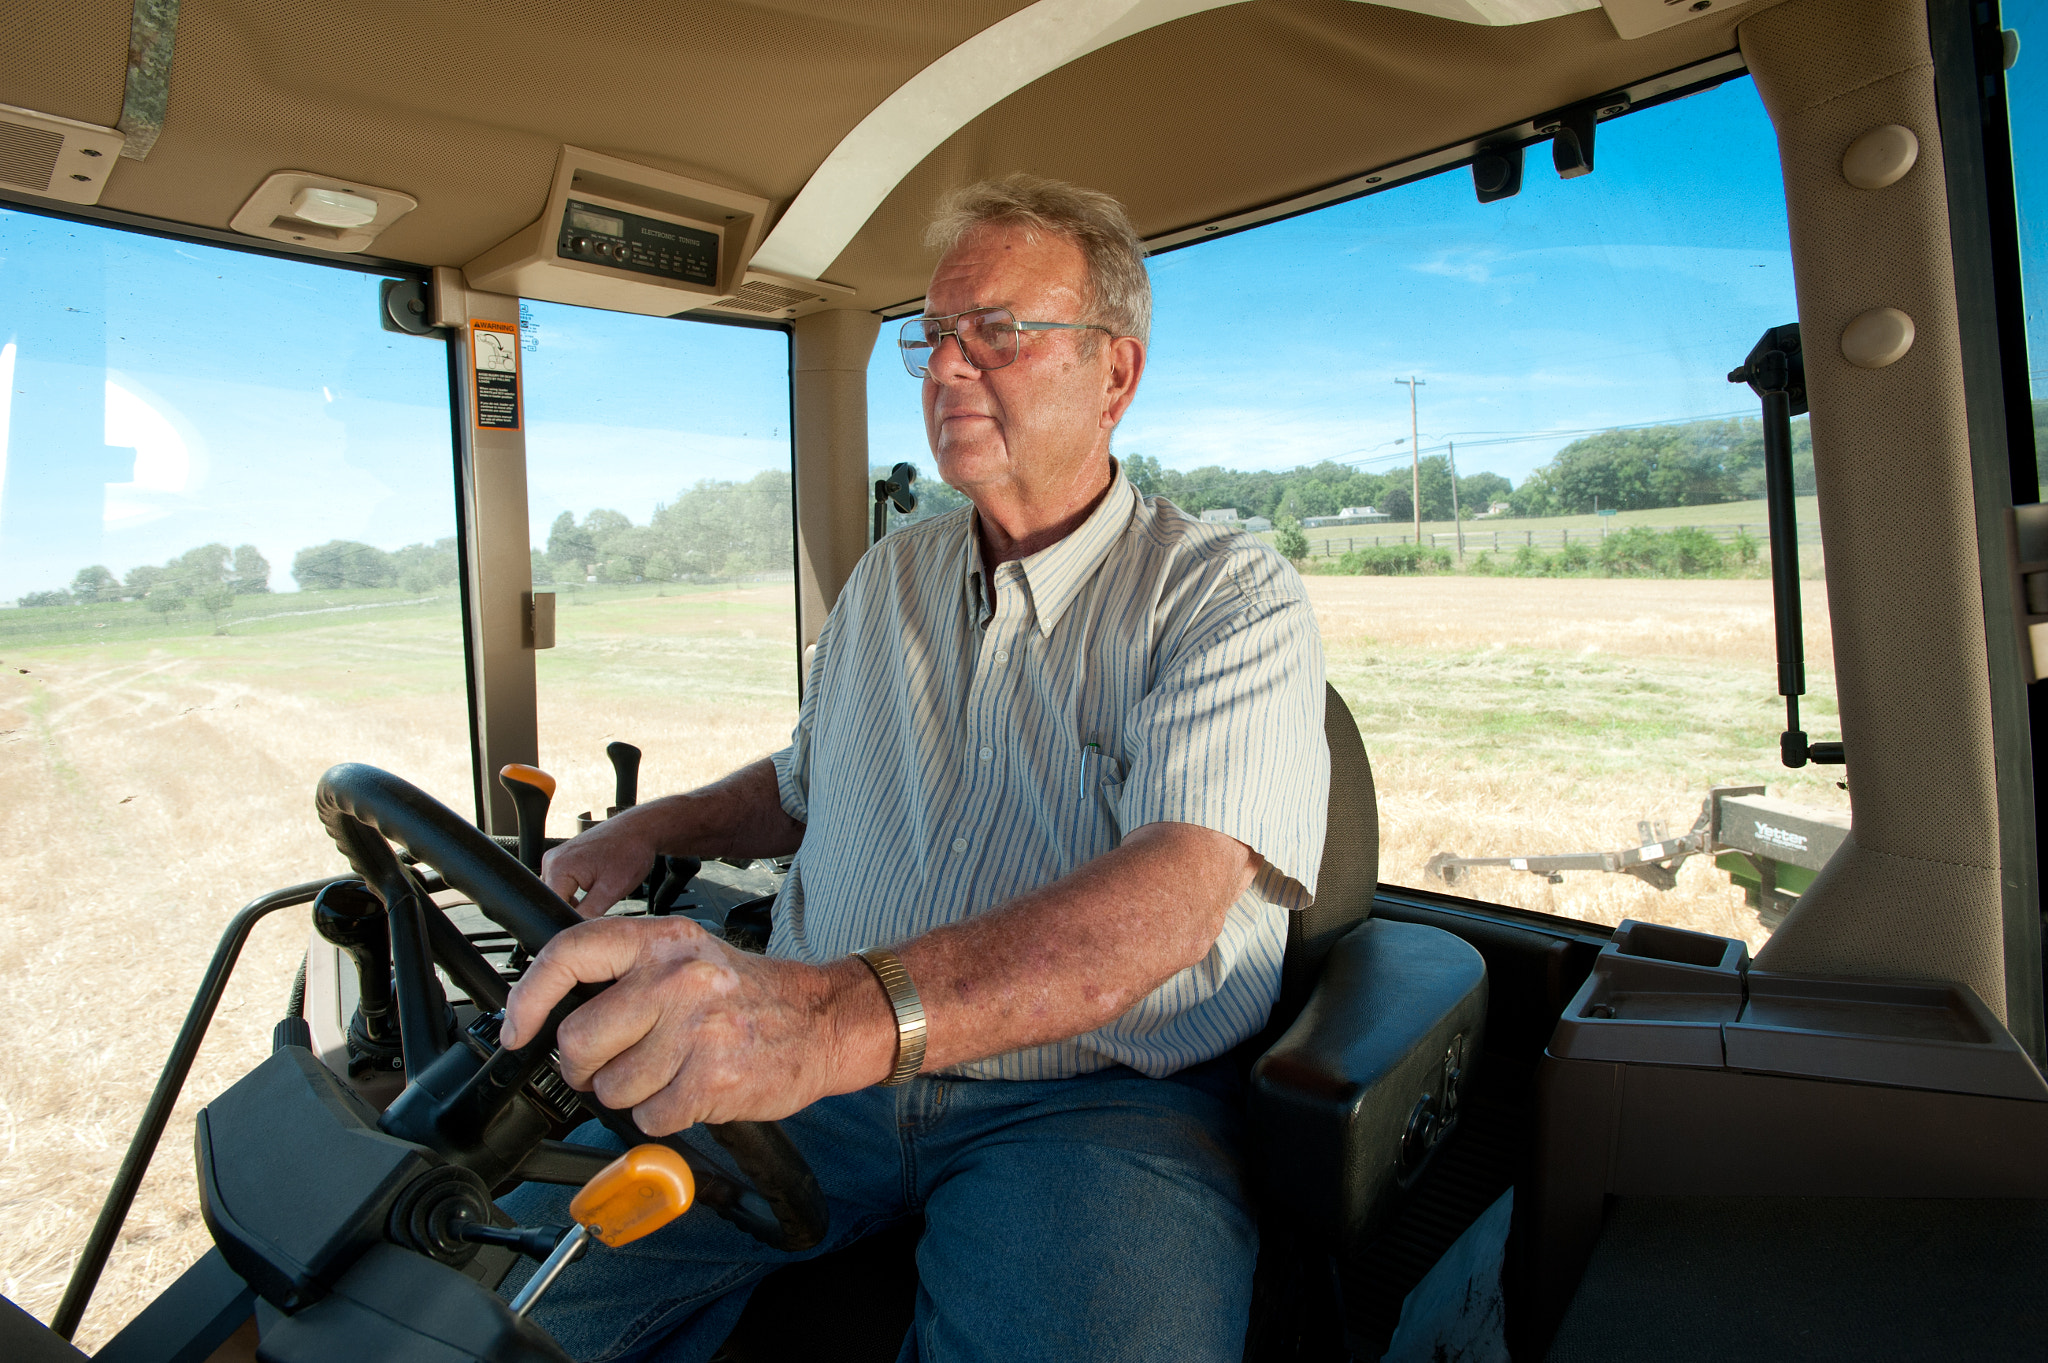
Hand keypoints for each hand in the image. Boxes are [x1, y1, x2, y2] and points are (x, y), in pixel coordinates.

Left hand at [498, 916, 891, 1131]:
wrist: (825, 1019)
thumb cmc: (748, 995)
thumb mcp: (689, 957)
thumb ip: (627, 975)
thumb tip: (551, 1017)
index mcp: (663, 941)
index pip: (570, 954)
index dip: (529, 997)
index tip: (517, 1030)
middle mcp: (677, 978)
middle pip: (579, 1040)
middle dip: (587, 1067)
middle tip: (615, 1064)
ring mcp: (696, 1029)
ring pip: (611, 1089)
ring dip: (631, 1095)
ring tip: (670, 1073)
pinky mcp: (712, 1079)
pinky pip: (650, 1118)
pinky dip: (664, 1116)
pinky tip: (693, 1091)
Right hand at [540, 808, 660, 917]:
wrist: (639, 830)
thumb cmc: (630, 852)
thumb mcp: (611, 890)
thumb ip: (589, 913)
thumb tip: (576, 931)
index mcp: (558, 867)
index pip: (552, 908)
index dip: (569, 920)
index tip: (589, 922)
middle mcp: (551, 861)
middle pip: (554, 902)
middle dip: (573, 911)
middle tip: (598, 907)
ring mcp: (556, 859)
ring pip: (559, 895)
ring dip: (576, 902)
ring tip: (599, 894)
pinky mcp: (564, 860)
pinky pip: (564, 886)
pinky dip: (577, 893)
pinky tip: (595, 889)